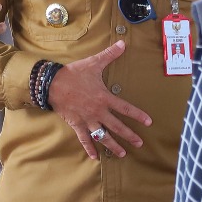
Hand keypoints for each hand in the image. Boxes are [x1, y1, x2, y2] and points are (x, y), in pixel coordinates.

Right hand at [46, 40, 152, 158]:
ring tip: (122, 154)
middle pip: (117, 127)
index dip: (138, 115)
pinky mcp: (77, 124)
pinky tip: (95, 157)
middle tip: (139, 144)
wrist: (52, 84)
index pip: (125, 109)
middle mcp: (98, 112)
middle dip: (129, 136)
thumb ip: (109, 55)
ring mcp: (87, 120)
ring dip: (113, 146)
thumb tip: (122, 43)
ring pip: (102, 136)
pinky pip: (84, 139)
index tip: (148, 122)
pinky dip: (89, 148)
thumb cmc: (74, 74)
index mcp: (104, 98)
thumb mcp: (93, 63)